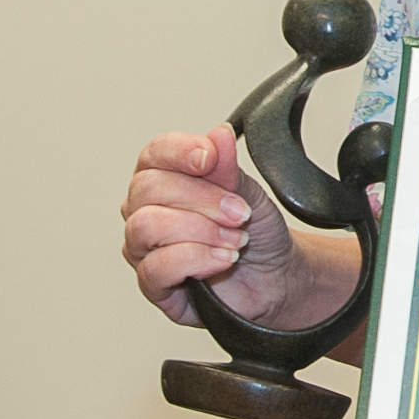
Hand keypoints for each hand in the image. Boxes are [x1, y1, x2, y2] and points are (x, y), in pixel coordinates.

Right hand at [121, 122, 306, 328]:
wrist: (275, 276)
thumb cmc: (255, 232)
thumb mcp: (249, 193)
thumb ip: (228, 167)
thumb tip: (218, 134)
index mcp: (164, 178)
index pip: (154, 153)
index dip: (179, 151)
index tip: (210, 157)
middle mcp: (145, 209)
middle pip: (148, 188)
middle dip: (202, 198)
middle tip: (239, 212)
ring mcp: (143, 248)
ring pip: (146, 226)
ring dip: (200, 230)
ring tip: (235, 239)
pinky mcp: (152, 285)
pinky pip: (156, 268)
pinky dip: (197, 259)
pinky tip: (223, 259)